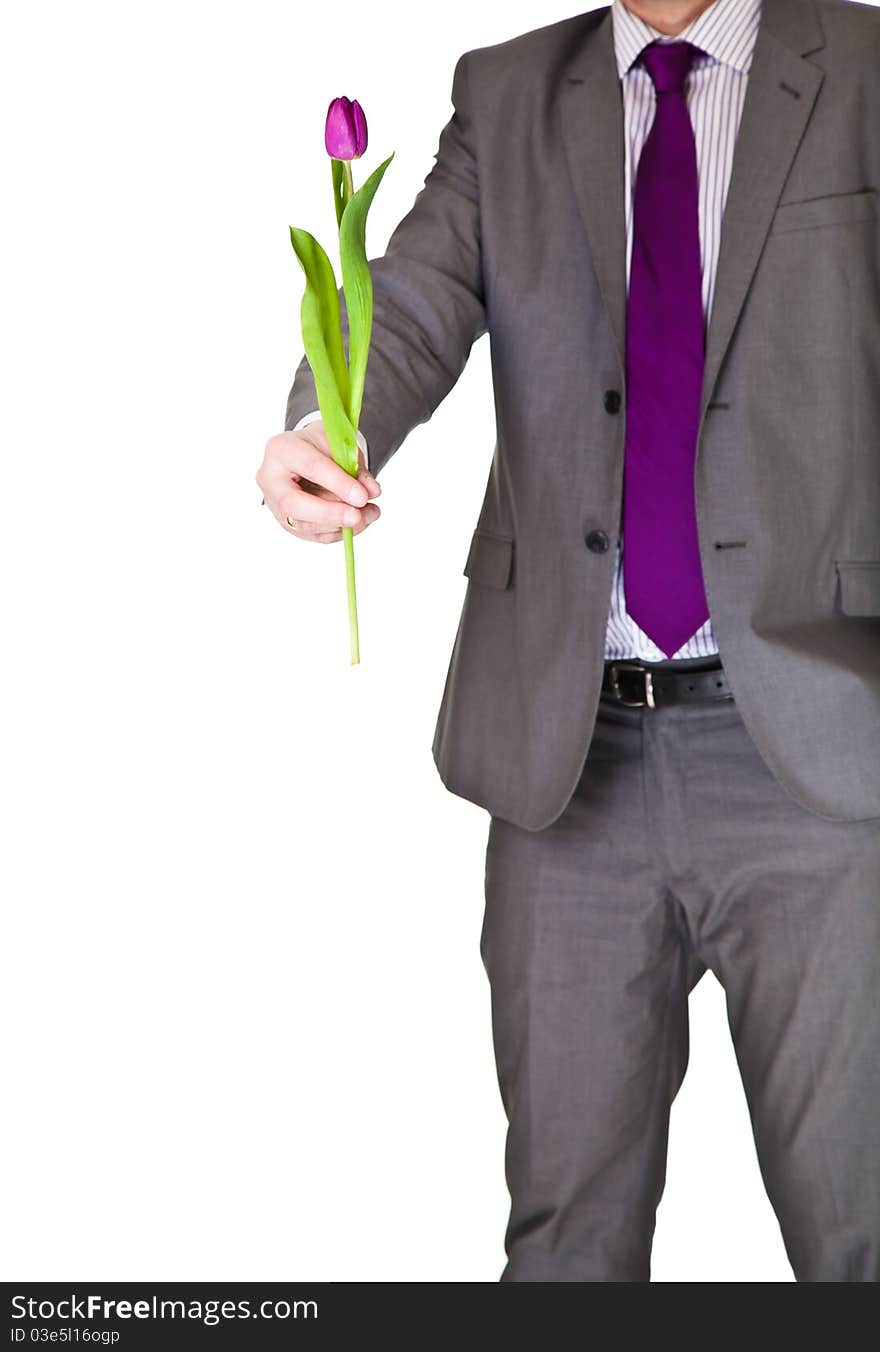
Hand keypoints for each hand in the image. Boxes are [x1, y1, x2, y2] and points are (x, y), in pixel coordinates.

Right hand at [256, 419, 381, 542]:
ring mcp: (274, 504)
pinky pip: (313, 535)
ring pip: (304, 525)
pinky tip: (359, 523)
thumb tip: (372, 492)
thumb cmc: (320, 446)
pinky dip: (339, 532)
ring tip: (369, 515)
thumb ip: (355, 468)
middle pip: (293, 503)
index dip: (337, 483)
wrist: (306, 453)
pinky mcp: (286, 522)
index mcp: (281, 449)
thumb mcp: (340, 446)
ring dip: (340, 525)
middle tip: (358, 516)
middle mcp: (270, 478)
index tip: (362, 496)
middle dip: (330, 513)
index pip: (309, 467)